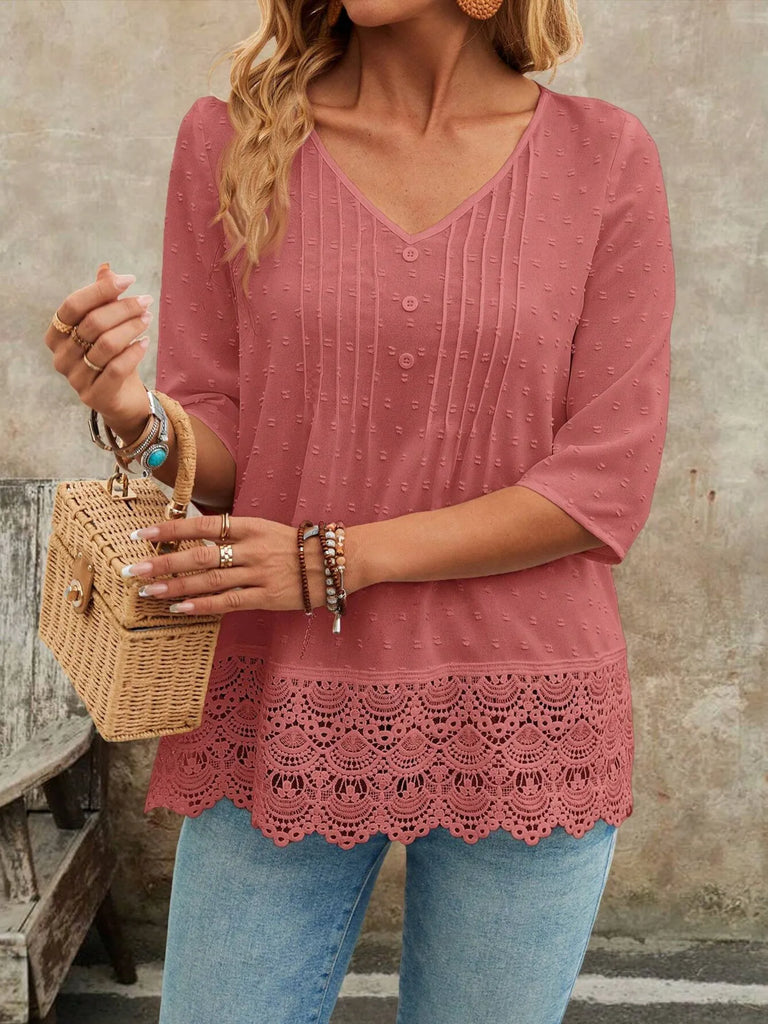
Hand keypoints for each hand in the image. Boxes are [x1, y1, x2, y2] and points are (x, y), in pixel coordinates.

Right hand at [45, 262, 154, 438]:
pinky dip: (134, 352)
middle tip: (145, 302)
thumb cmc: (111, 355)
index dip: (100, 290)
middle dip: (123, 308)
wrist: (122, 397)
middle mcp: (60, 357)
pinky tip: (145, 342)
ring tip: (148, 319)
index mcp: (55, 334)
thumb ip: (103, 299)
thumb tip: (107, 269)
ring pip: (106, 345)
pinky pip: (116, 369)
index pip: (73, 306)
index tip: (129, 280)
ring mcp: (75, 379)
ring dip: (131, 327)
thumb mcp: (107, 325)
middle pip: (92, 323)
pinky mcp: (95, 396)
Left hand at [122, 514, 331, 615]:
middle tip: (134, 570)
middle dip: (164, 563)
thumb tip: (196, 539)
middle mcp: (251, 548)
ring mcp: (259, 574)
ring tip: (148, 592)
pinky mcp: (267, 597)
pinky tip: (180, 609)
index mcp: (250, 526)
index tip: (142, 535)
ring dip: (176, 586)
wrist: (337, 562)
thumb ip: (234, 535)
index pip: (203, 524)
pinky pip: (229, 602)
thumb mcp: (266, 529)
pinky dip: (202, 606)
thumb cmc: (298, 546)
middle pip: (200, 554)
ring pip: (210, 580)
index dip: (171, 529)